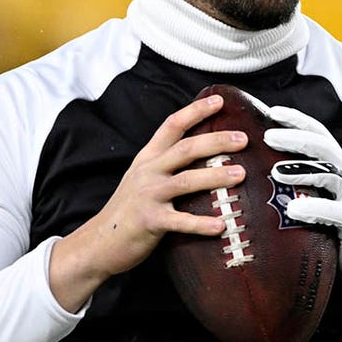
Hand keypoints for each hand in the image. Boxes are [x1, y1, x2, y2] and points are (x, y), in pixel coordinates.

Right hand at [49, 94, 246, 311]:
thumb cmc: (129, 210)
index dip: (195, 110)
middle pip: (186, 149)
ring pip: (186, 181)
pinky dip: (200, 223)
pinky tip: (220, 225)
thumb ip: (166, 164)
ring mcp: (148, 195)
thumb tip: (204, 153)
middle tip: (243, 139)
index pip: (172, 125)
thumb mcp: (143, 177)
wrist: (98, 242)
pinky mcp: (150, 221)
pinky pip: (180, 221)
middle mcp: (148, 172)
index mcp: (148, 158)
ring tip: (240, 174)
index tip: (218, 100)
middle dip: (216, 141)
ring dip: (215, 176)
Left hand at [264, 106, 341, 299]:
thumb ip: (302, 182)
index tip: (273, 112)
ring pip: (330, 174)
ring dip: (301, 170)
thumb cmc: (338, 227)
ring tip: (276, 171)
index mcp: (339, 166)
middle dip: (296, 139)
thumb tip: (262, 169)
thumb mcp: (321, 197)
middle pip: (323, 148)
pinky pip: (336, 210)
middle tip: (268, 136)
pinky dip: (314, 208)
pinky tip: (293, 209)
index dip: (298, 121)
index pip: (319, 135)